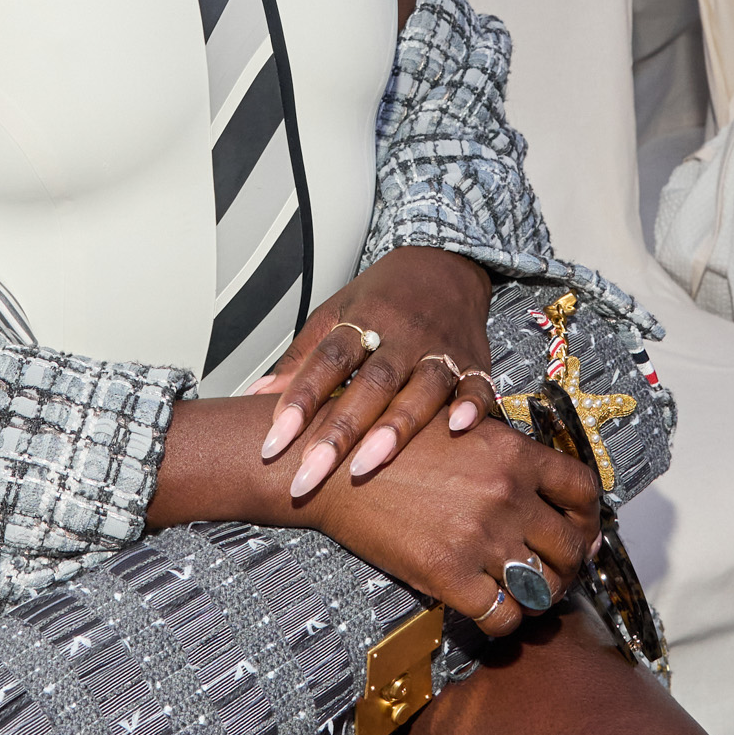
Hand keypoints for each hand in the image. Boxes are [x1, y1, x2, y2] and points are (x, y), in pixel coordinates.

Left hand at [252, 249, 495, 500]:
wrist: (445, 260)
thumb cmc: (382, 296)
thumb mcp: (335, 313)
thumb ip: (301, 358)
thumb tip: (255, 395)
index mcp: (362, 320)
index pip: (325, 362)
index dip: (298, 401)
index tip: (273, 443)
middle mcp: (402, 334)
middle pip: (370, 384)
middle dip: (339, 432)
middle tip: (309, 475)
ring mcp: (442, 347)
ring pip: (421, 389)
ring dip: (394, 429)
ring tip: (365, 468)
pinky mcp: (477, 360)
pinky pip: (479, 385)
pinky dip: (472, 406)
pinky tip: (458, 429)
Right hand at [305, 406, 600, 642]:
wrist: (333, 466)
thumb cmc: (393, 444)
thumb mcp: (460, 429)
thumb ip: (507, 456)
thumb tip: (550, 494)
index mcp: (513, 453)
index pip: (584, 491)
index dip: (590, 519)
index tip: (581, 532)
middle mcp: (506, 495)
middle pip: (572, 546)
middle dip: (570, 566)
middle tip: (555, 573)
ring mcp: (479, 537)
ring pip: (544, 587)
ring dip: (543, 598)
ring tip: (527, 595)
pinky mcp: (448, 574)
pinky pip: (503, 617)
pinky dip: (506, 622)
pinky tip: (492, 611)